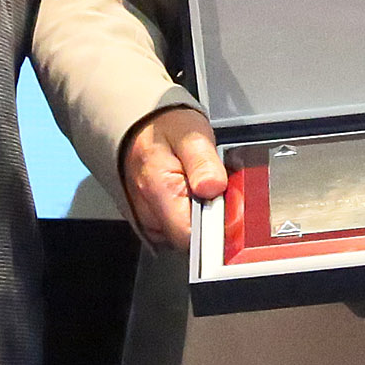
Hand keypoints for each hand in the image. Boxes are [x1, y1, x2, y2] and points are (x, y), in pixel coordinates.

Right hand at [120, 104, 224, 248]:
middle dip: (207, 218)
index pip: (191, 236)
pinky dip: (184, 214)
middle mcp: (148, 213)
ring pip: (182, 235)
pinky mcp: (148, 222)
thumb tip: (213, 187)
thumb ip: (203, 162)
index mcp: (158, 192)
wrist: (139, 125)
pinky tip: (185, 192)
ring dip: (195, 216)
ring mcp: (146, 220)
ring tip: (194, 185)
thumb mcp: (191, 135)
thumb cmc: (164, 127)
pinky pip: (174, 228)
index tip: (225, 204)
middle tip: (208, 186)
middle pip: (189, 239)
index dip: (214, 227)